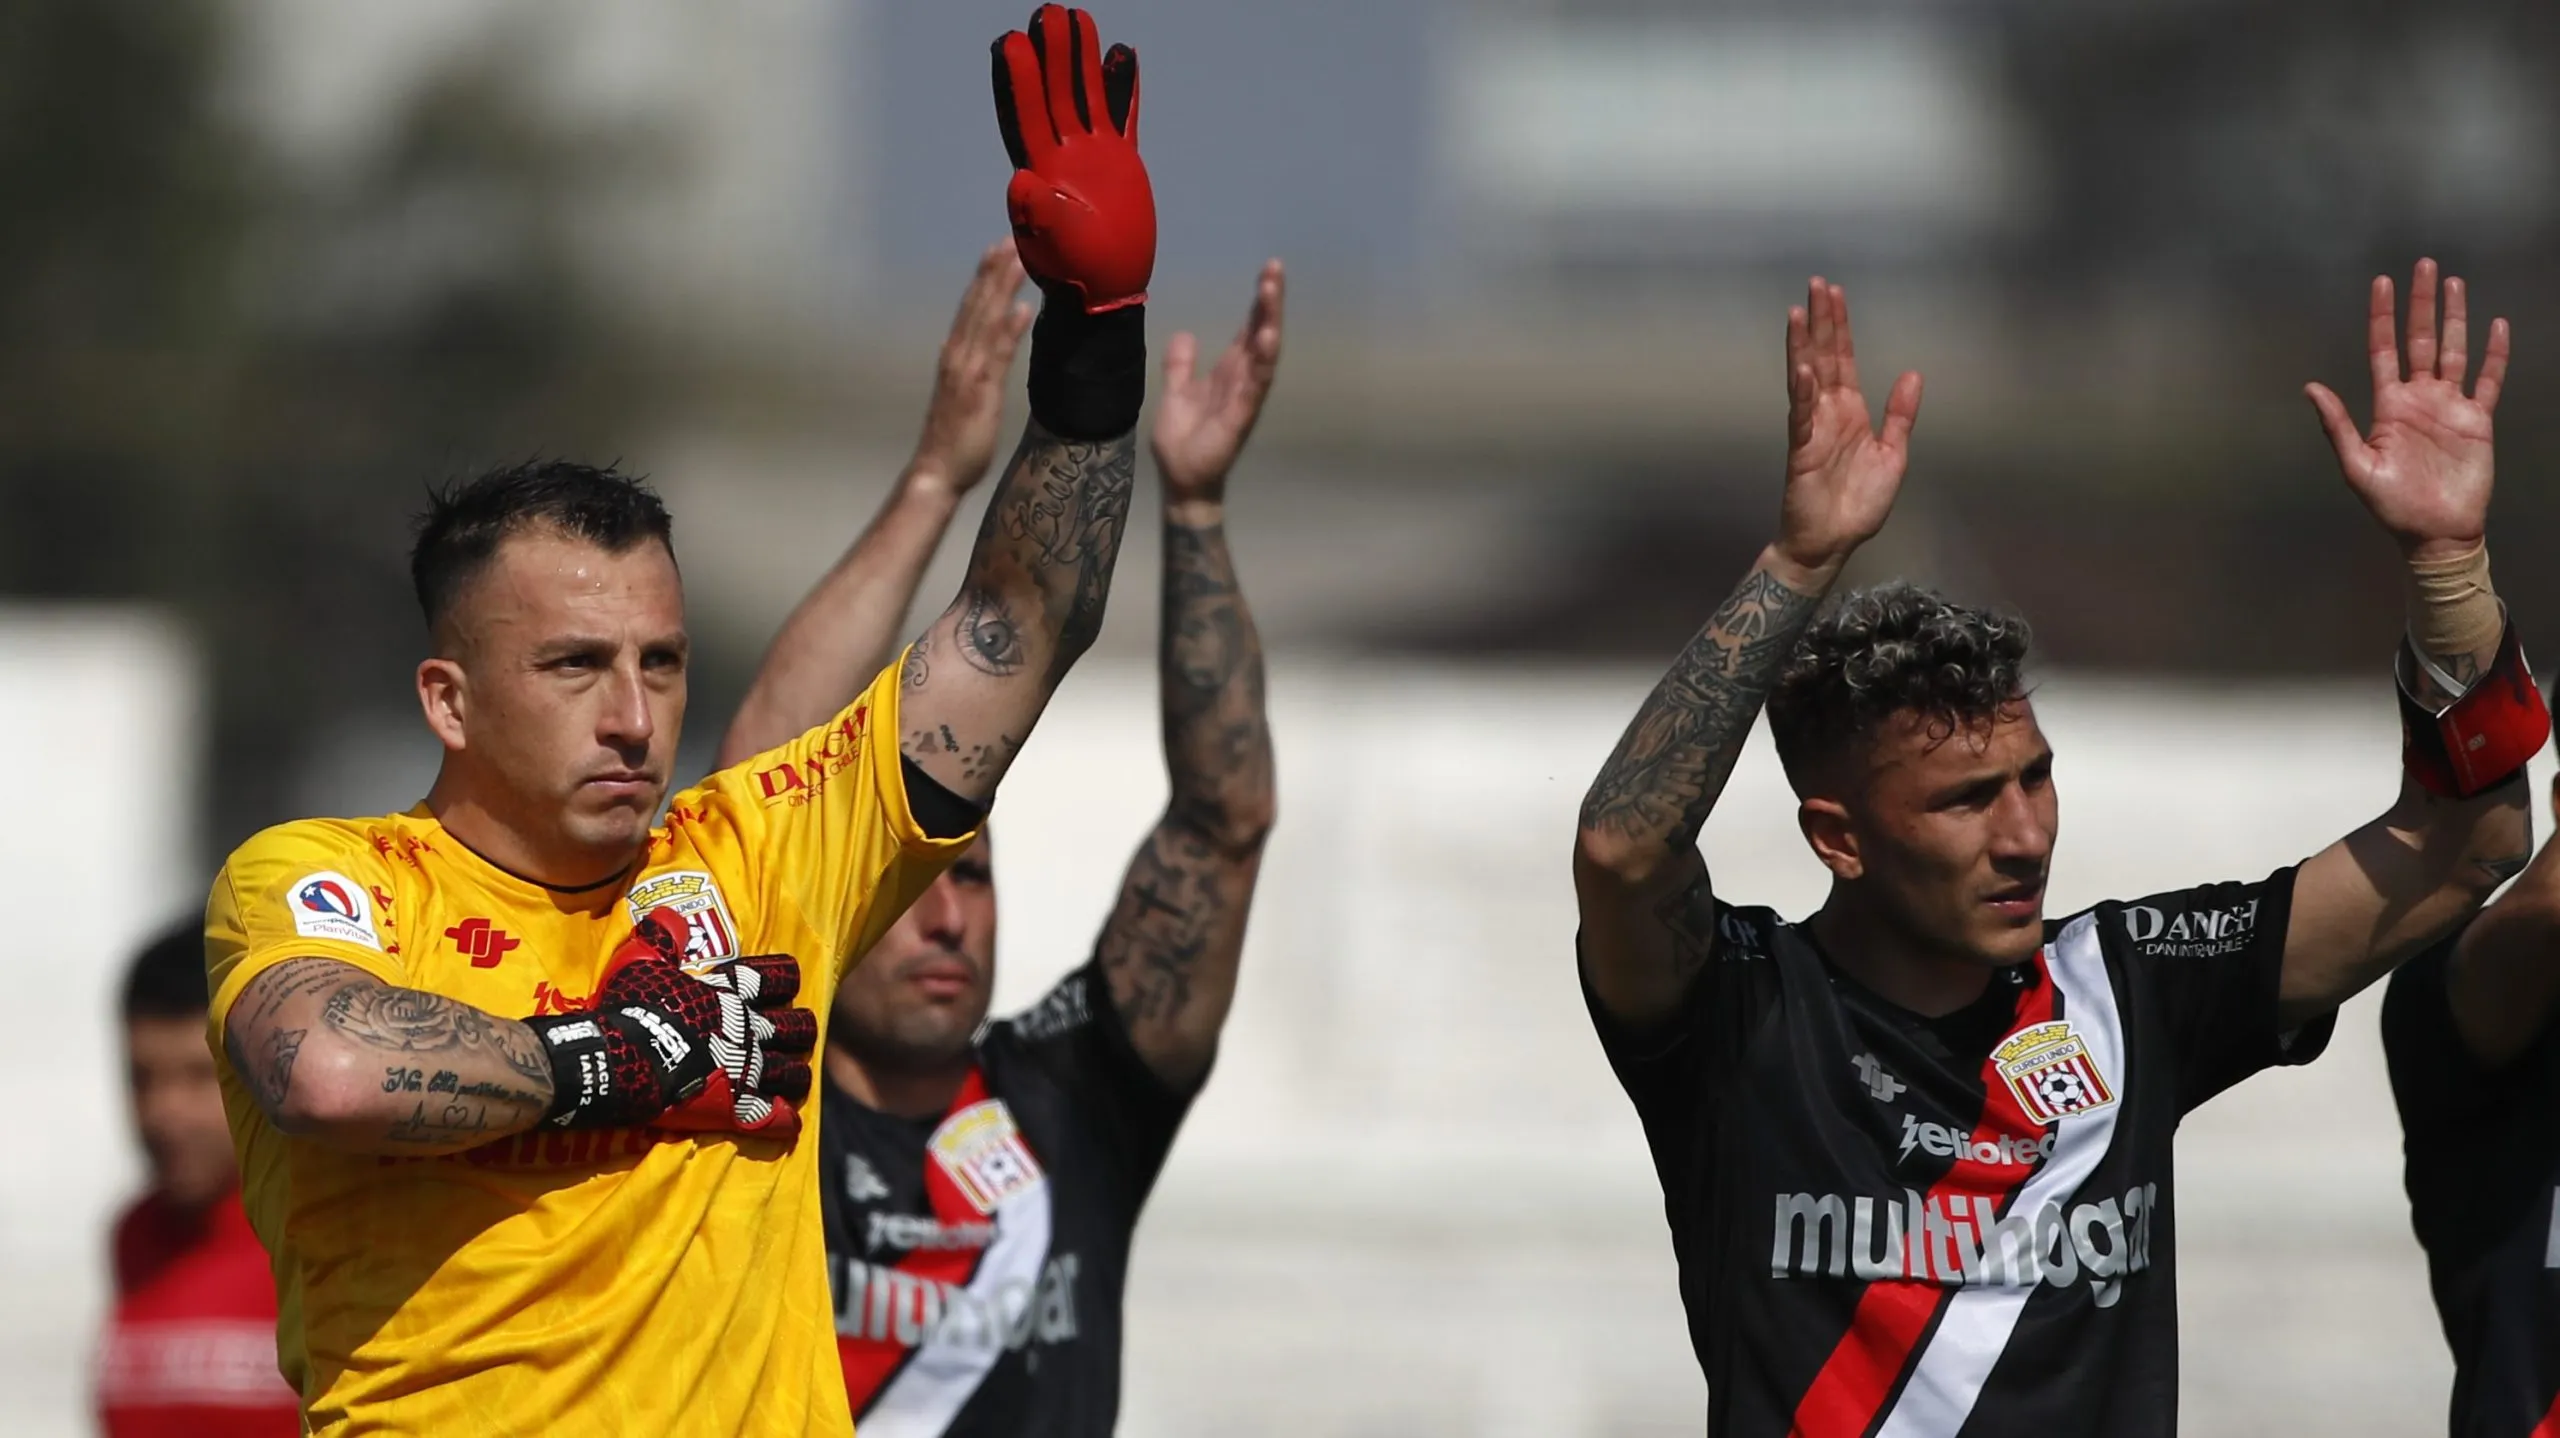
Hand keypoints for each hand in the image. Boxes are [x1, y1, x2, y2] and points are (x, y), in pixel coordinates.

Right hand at [523, 909, 816, 1136]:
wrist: (617, 1060)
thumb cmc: (630, 1009)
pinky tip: (788, 1121)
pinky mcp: (737, 1109)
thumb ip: (662, 938)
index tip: (789, 983)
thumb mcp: (641, 961)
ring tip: (796, 1077)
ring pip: (794, 1073)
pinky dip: (785, 1120)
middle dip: (799, 1029)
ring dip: (796, 1074)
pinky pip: (777, 1118)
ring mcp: (747, 1071)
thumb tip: (670, 914)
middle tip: (795, 1033)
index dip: (785, 979)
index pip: (775, 978)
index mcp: (730, 994)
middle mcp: (748, 1030)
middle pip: (796, 1027)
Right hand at [911, 241, 1032, 493]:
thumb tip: (977, 343)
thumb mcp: (964, 394)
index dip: (984, 278)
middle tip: (1010, 237)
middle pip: (977, 305)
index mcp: (955, 356)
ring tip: (1019, 259)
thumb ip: (970, 367)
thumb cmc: (954, 439)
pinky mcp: (981, 391)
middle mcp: (958, 357)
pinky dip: (1009, 330)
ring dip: (1002, 289)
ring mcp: (968, 372)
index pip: (971, 308)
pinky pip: (998, 355)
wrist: (937, 471)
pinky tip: (1023, 309)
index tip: (998, 249)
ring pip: (986, 321)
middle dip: (993, 271)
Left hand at [991, 6, 1153, 312]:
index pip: (1027, 114)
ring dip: (1082, 59)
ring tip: (1081, 17)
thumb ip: (1038, 213)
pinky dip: (1123, 87)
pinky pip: (1121, 114)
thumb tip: (1021, 180)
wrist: (1103, 288)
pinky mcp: (1121, 161)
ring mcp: (1093, 154)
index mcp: (1041, 168)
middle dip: (1051, 53)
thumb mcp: (1051, 245)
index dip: (1019, 79)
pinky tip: (1124, 53)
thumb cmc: (1071, 271)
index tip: (1012, 42)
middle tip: (1049, 11)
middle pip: (1055, 92)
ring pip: (1086, 95)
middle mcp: (1063, 153)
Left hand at [1153, 260, 1283, 512]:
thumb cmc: (1183, 441)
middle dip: (1269, 303)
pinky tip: (1267, 338)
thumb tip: (1185, 334)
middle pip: (1260, 334)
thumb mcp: (1175, 393)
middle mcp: (1243, 380)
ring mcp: (1245, 397)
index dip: (1257, 303)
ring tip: (1271, 293)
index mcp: (1229, 373)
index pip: (1248, 330)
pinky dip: (1262, 362)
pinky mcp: (1241, 416)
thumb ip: (1181, 365)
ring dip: (1270, 323)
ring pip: (1263, 354)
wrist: (1182, 480)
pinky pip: (1255, 385)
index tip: (1267, 271)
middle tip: (1274, 268)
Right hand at [1775, 277, 1922, 576]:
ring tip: (1798, 314)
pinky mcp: (1802, 451)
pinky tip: (1803, 369)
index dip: (1839, 326)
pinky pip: (1802, 417)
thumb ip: (1900, 415)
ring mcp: (1812, 429)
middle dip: (1820, 322)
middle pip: (1822, 358)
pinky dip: (1802, 394)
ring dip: (1802, 347)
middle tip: (1816, 284)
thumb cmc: (1858, 504)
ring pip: (1806, 379)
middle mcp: (1827, 413)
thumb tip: (1913, 374)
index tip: (1833, 294)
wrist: (1833, 542)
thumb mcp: (1893, 455)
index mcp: (1850, 411)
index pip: (1842, 359)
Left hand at [2307, 258, 2509, 559]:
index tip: (2381, 283)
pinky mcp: (2478, 419)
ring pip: (2453, 350)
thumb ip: (2336, 426)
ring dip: (2454, 317)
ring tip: (2454, 283)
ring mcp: (2450, 406)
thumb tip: (2310, 387)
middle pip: (2420, 340)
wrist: (2435, 532)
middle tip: (2424, 265)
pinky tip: (2495, 326)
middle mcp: (2418, 398)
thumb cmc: (2392, 505)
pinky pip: (2488, 379)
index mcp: (2387, 406)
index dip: (2383, 317)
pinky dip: (2493, 354)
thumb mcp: (2357, 467)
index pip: (2384, 350)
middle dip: (2420, 303)